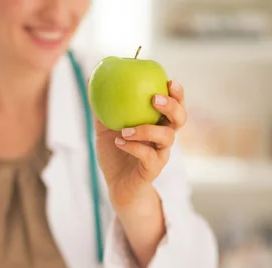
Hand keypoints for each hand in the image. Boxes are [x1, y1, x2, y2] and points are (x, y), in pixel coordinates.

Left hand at [95, 80, 186, 208]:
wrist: (117, 185)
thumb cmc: (115, 154)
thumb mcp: (104, 128)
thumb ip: (101, 106)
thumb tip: (91, 78)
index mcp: (158, 124)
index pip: (175, 106)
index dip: (178, 93)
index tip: (170, 80)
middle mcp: (163, 138)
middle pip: (180, 119)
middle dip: (172, 106)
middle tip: (155, 99)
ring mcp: (160, 154)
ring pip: (166, 137)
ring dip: (147, 130)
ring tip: (125, 129)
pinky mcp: (152, 170)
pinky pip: (148, 156)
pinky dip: (133, 147)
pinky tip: (119, 141)